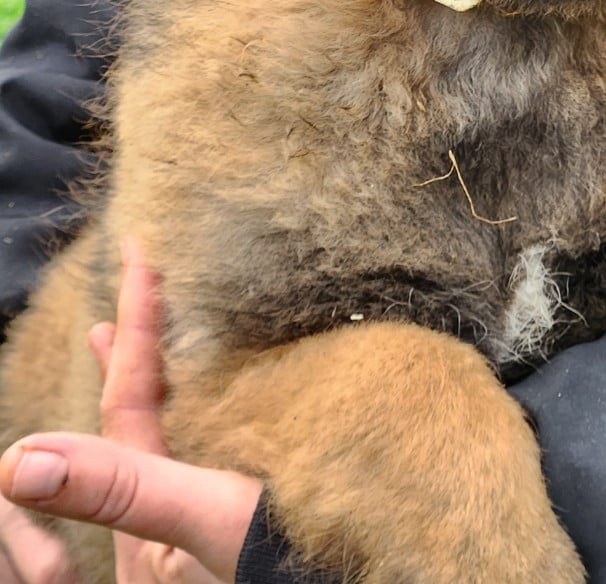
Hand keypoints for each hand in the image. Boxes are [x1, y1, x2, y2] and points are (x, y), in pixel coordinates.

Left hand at [0, 246, 261, 583]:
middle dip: (129, 352)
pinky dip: (199, 416)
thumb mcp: (203, 529)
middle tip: (129, 291)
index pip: (129, 403)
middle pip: (136, 419)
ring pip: (170, 436)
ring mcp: (207, 523)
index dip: (131, 327)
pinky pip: (205, 457)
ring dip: (160, 382)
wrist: (368, 578)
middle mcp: (168, 520)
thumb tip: (17, 461)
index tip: (142, 256)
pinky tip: (210, 403)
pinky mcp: (245, 522)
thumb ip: (121, 489)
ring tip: (141, 342)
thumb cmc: (283, 573)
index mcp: (150, 519)